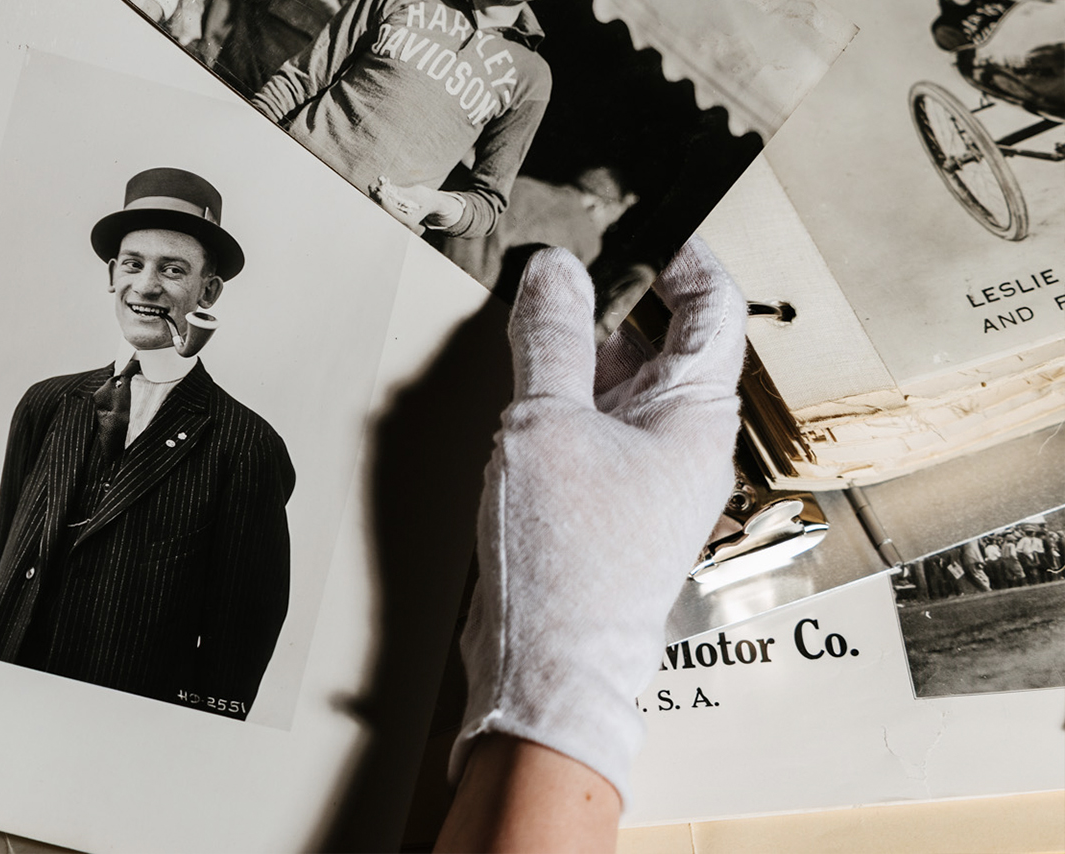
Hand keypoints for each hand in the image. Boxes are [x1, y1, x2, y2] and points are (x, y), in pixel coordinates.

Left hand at [372, 177, 462, 233]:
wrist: (431, 204)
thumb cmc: (426, 198)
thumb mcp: (416, 192)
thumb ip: (400, 192)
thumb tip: (386, 187)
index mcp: (409, 221)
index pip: (392, 212)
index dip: (384, 202)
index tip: (378, 192)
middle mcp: (401, 224)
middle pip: (384, 211)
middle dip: (376, 198)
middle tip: (372, 186)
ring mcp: (397, 220)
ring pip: (382, 209)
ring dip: (376, 197)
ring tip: (372, 185)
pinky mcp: (394, 215)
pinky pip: (384, 207)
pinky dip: (380, 198)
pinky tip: (376, 189)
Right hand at [451, 242, 745, 803]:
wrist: (546, 665)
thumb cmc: (565, 560)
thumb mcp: (545, 424)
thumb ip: (548, 338)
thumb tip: (552, 270)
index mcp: (695, 417)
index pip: (711, 311)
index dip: (685, 257)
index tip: (647, 221)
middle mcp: (680, 444)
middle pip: (660, 343)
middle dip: (614, 295)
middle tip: (566, 252)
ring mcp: (642, 477)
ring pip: (618, 385)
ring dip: (578, 345)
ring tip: (531, 307)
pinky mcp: (602, 505)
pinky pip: (590, 425)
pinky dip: (559, 391)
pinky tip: (519, 382)